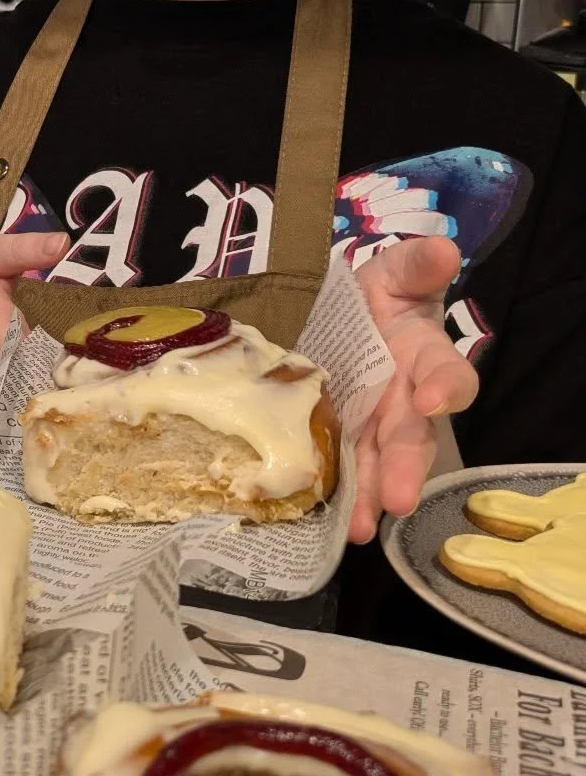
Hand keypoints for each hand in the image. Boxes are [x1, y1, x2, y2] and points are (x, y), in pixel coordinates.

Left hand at [348, 236, 478, 543]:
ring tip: (357, 527)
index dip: (444, 390)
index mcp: (426, 359)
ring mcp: (374, 426)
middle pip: (414, 438)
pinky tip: (325, 520)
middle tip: (398, 498)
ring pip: (378, 464)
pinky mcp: (341, 439)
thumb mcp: (392, 274)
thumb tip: (443, 248)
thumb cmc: (378, 298)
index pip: (450, 378)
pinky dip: (337, 495)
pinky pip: (342, 470)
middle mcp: (407, 401)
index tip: (431, 401)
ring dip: (370, 495)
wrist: (343, 321)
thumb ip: (416, 266)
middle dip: (405, 468)